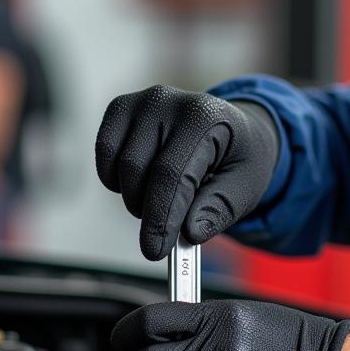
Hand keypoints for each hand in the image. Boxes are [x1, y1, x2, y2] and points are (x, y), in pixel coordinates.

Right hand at [96, 86, 279, 259]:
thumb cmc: (237, 159)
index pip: (171, 173)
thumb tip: (189, 232)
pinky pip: (104, 151)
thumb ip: (219, 210)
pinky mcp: (122, 107)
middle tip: (167, 225)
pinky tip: (141, 182)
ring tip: (163, 198)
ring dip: (134, 197)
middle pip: (138, 171)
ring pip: (119, 166)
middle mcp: (169, 100)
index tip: (154, 250)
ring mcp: (142, 101)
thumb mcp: (245, 187)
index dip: (159, 217)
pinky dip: (115, 178)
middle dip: (148, 210)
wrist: (230, 130)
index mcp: (205, 116)